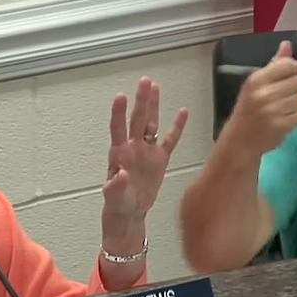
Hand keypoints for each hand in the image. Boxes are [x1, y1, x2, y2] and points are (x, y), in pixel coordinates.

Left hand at [102, 77, 189, 226]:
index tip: (121, 96)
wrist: (130, 214)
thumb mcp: (114, 198)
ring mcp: (147, 152)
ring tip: (155, 87)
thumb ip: (116, 186)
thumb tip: (120, 174)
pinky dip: (176, 127)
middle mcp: (133, 149)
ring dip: (153, 106)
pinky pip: (170, 140)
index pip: (118, 128)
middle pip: (138, 119)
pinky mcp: (159, 160)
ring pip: (151, 124)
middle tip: (145, 82)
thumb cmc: (118, 205)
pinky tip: (182, 112)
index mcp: (119, 155)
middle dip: (142, 100)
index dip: (119, 113)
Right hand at [226, 41, 296, 155]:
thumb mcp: (256, 84)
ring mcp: (273, 111)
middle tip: (296, 91)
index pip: (288, 65)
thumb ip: (274, 65)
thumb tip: (287, 44)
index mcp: (256, 80)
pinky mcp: (281, 126)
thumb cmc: (248, 110)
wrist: (240, 140)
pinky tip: (291, 116)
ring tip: (291, 105)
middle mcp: (264, 94)